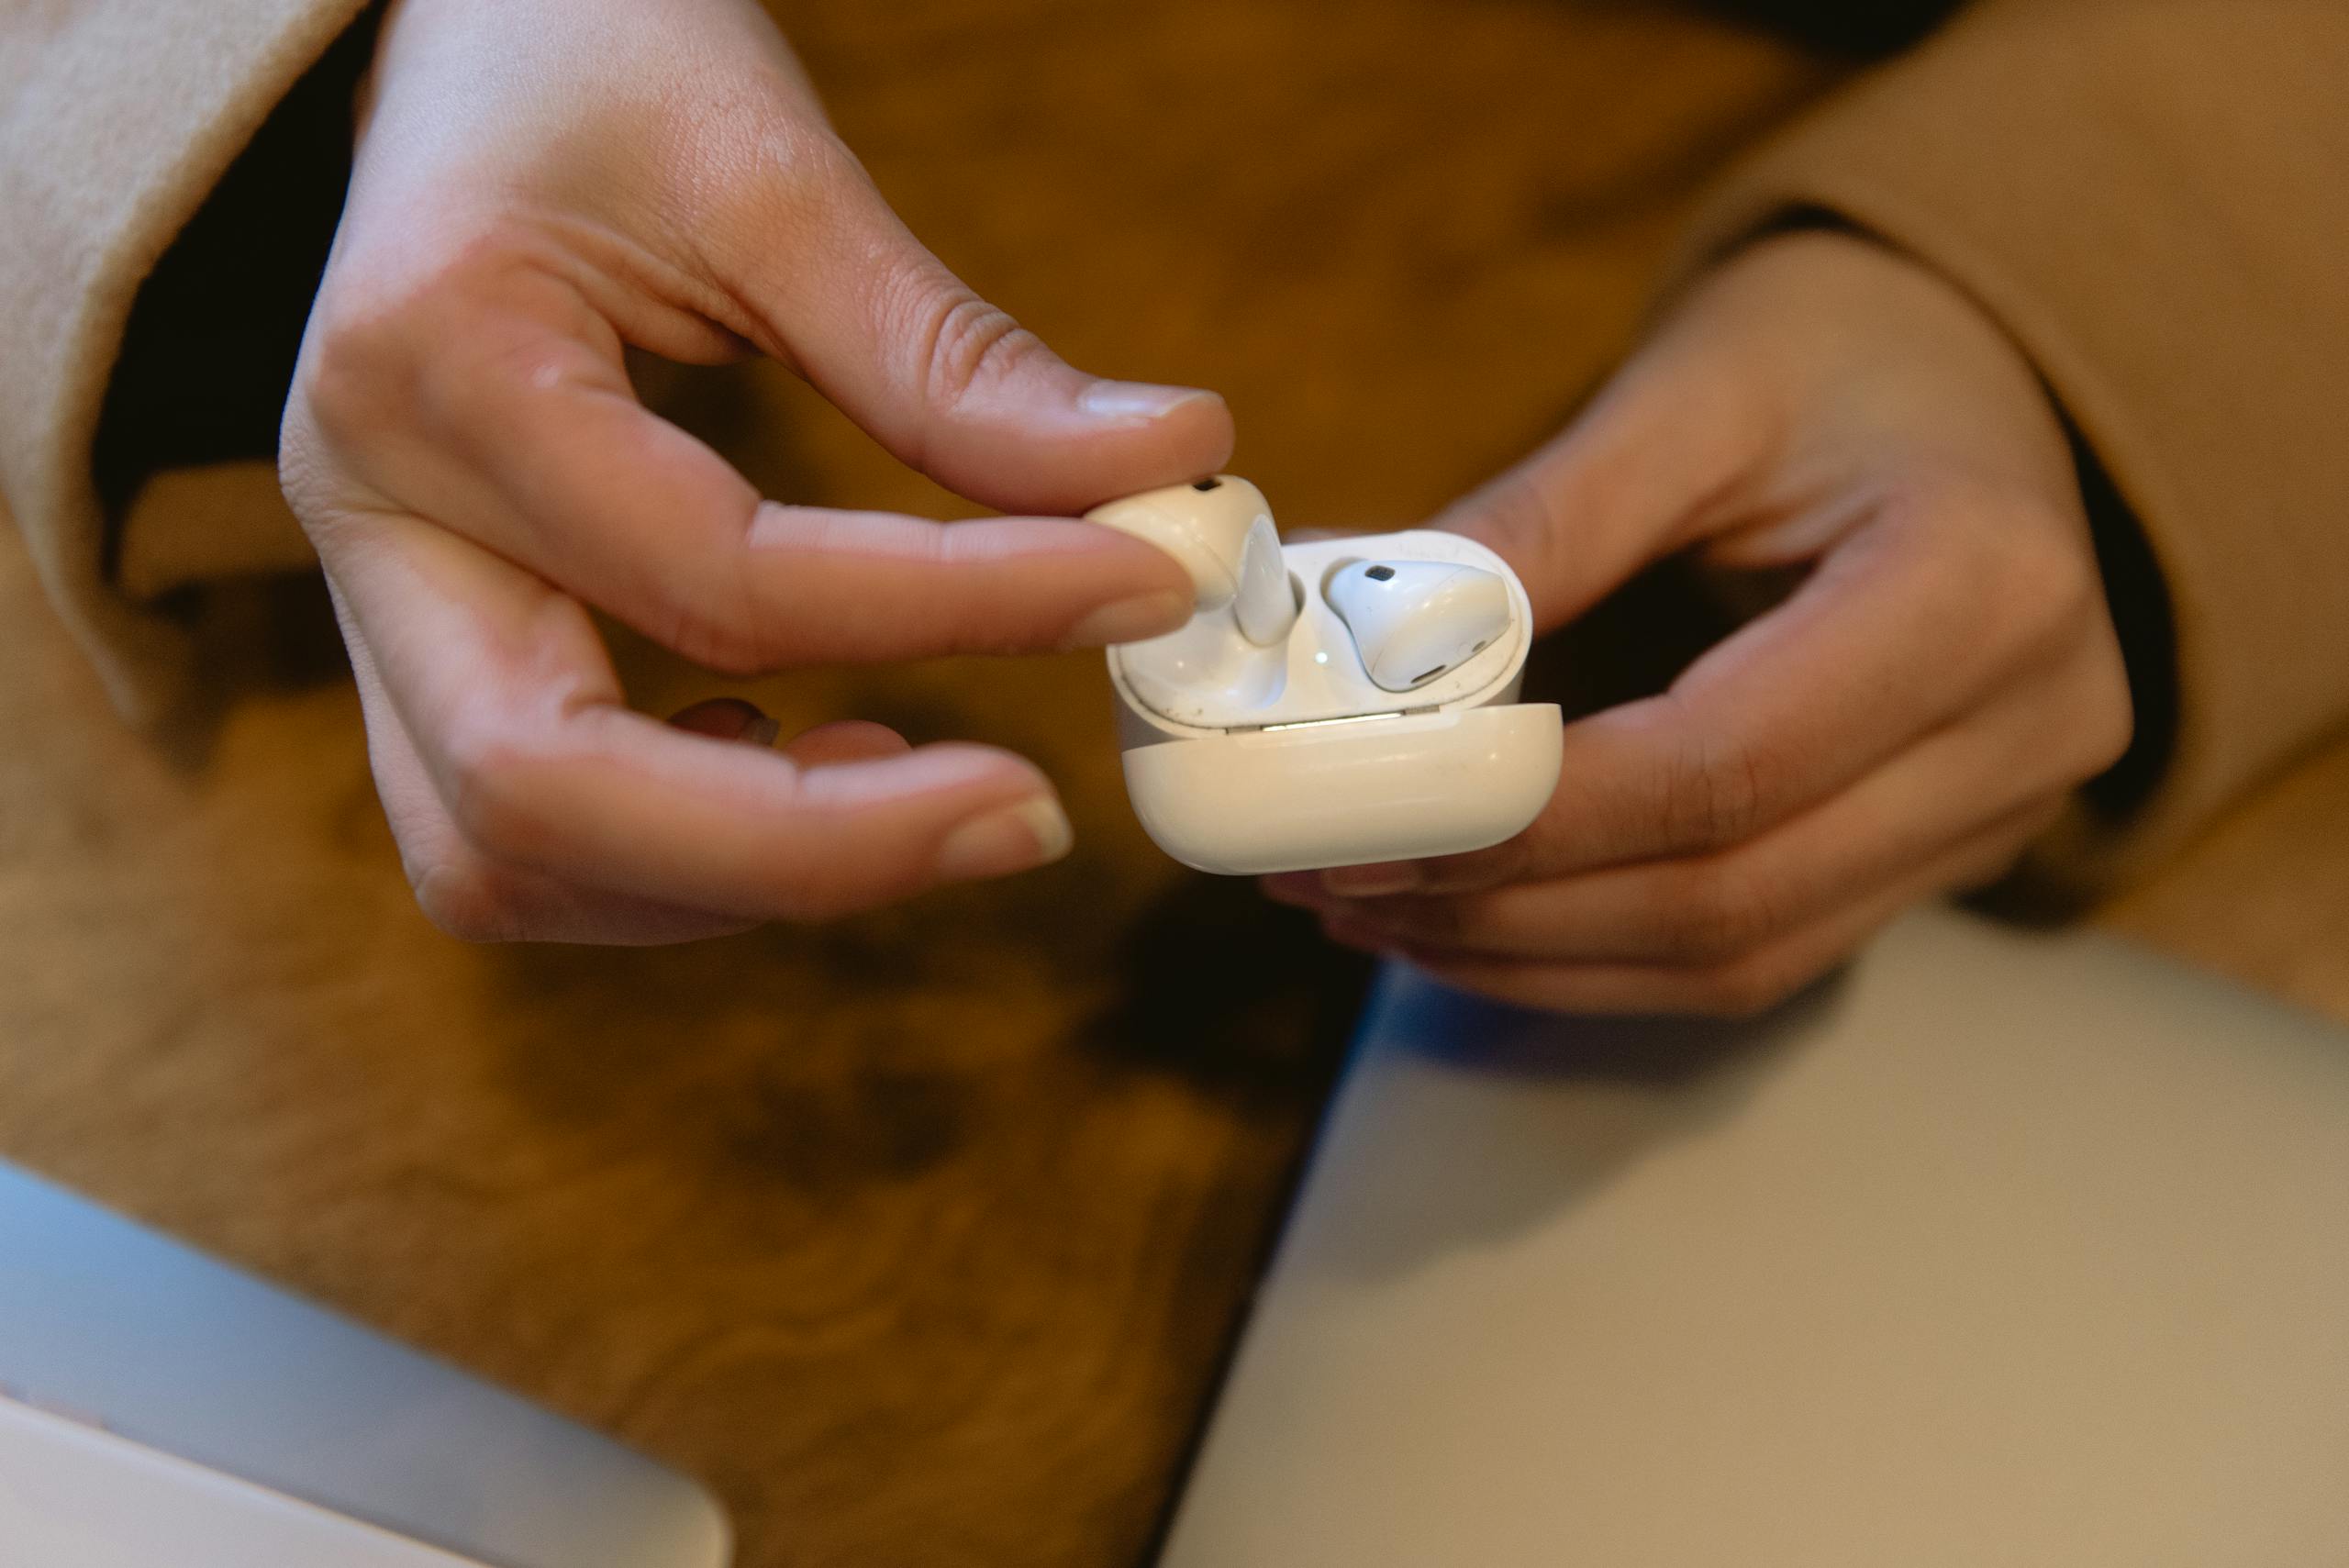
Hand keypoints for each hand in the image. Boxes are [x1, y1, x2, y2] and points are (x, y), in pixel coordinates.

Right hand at [279, 0, 1230, 943]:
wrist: (446, 42)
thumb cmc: (584, 61)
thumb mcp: (766, 169)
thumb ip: (951, 358)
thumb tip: (1165, 465)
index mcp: (438, 365)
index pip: (721, 576)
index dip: (961, 606)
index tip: (1141, 581)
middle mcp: (368, 515)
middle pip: (538, 797)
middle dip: (809, 851)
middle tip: (1024, 816)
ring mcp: (375, 595)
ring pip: (504, 856)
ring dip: (729, 879)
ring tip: (924, 791)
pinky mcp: (426, 639)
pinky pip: (520, 826)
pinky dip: (680, 853)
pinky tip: (818, 761)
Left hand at [1268, 232, 2131, 1013]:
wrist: (1975, 372)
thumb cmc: (1841, 350)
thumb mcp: (1691, 391)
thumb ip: (1542, 523)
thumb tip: (1366, 644)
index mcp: (1981, 585)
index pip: (1723, 767)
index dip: (1528, 822)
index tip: (1370, 823)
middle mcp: (2022, 726)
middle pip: (1728, 893)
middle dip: (1507, 909)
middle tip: (1337, 879)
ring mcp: (1998, 812)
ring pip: (1737, 955)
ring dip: (1534, 954)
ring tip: (1374, 910)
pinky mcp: (1944, 855)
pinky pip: (1758, 953)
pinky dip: (1599, 954)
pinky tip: (1473, 920)